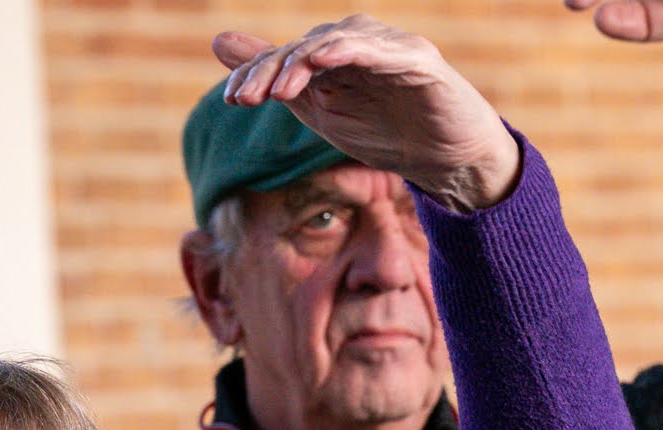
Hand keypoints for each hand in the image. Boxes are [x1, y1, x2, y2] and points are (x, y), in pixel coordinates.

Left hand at [214, 15, 521, 213]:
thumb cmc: (383, 129)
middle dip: (271, 71)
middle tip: (245, 98)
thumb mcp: (316, 107)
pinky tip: (323, 58)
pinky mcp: (416, 58)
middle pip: (304, 47)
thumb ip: (273, 77)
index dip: (255, 73)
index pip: (285, 56)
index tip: (231, 101)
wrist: (444, 156)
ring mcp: (388, 46)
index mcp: (331, 54)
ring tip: (278, 91)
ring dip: (302, 63)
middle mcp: (357, 41)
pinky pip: (380, 49)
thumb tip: (218, 42)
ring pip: (336, 42)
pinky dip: (350, 50)